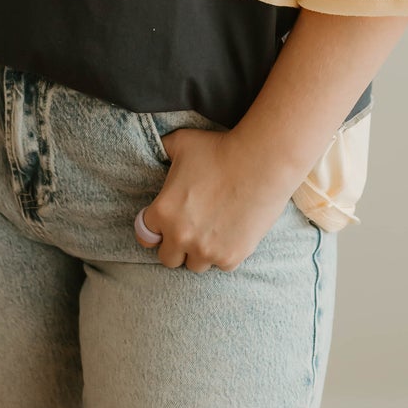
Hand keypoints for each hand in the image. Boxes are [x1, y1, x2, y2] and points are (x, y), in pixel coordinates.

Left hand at [134, 129, 298, 271]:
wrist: (261, 162)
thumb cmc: (220, 149)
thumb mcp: (182, 142)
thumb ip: (162, 149)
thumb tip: (155, 147)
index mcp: (163, 212)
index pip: (145, 235)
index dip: (156, 228)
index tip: (166, 223)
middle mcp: (180, 236)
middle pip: (167, 258)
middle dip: (176, 246)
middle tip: (190, 230)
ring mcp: (206, 250)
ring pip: (195, 265)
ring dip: (200, 252)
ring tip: (212, 232)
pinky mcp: (231, 257)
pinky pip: (221, 265)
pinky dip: (225, 253)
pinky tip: (232, 233)